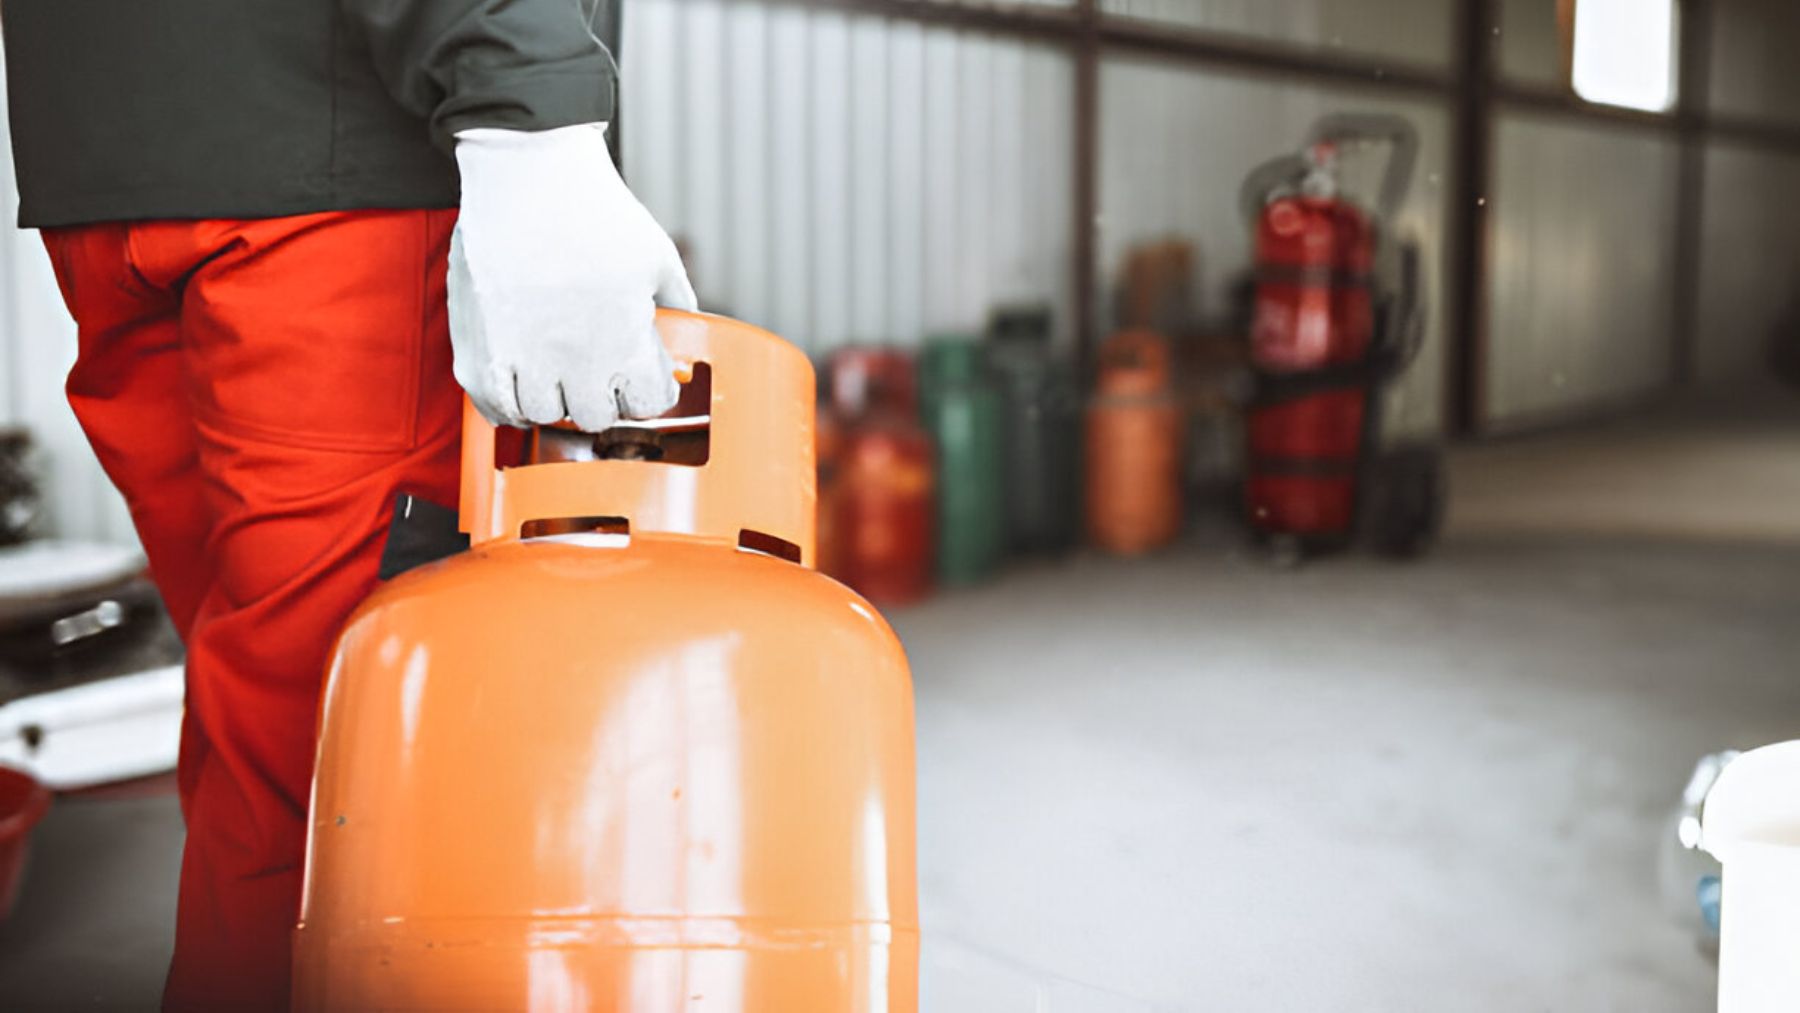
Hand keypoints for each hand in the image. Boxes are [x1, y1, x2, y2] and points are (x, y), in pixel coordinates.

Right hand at [448, 122, 695, 431]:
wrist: (527, 173)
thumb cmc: (593, 209)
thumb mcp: (657, 256)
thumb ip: (678, 302)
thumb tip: (688, 328)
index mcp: (622, 340)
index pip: (647, 404)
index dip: (648, 392)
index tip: (641, 379)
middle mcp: (572, 358)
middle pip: (593, 417)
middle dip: (601, 397)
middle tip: (596, 374)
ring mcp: (521, 356)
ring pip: (541, 414)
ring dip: (554, 400)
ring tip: (556, 375)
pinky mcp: (477, 348)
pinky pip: (491, 405)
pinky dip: (507, 404)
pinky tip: (520, 385)